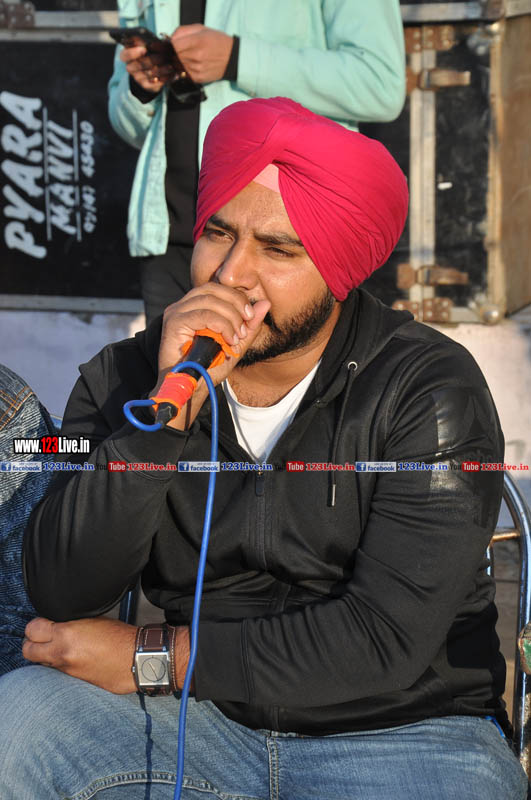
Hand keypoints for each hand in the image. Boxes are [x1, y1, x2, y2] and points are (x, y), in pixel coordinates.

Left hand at [23, 617, 137, 693]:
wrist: (136, 659)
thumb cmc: (120, 637)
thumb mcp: (93, 619)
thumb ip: (70, 622)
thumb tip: (57, 623)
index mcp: (66, 635)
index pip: (32, 629)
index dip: (36, 625)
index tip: (44, 623)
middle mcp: (62, 654)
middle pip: (27, 650)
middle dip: (32, 642)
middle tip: (42, 636)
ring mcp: (66, 670)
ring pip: (40, 663)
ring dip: (45, 655)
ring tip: (59, 647)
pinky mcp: (73, 681)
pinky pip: (56, 672)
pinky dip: (59, 665)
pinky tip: (72, 657)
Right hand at [120, 45, 175, 91]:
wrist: (152, 68)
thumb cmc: (149, 51)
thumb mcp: (146, 43)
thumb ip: (146, 41)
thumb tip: (151, 41)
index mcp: (127, 55)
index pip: (125, 55)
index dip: (133, 53)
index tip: (144, 49)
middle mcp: (130, 67)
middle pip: (140, 64)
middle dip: (154, 60)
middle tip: (164, 56)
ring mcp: (137, 77)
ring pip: (150, 74)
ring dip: (162, 69)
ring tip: (170, 66)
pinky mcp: (145, 85)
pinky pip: (155, 83)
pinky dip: (164, 78)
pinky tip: (171, 74)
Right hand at [152, 284, 269, 428]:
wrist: (191, 389)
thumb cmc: (209, 368)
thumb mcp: (236, 344)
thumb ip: (249, 325)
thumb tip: (265, 303)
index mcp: (195, 306)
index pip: (218, 288)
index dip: (237, 298)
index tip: (250, 317)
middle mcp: (183, 305)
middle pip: (214, 289)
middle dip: (236, 303)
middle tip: (246, 324)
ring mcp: (177, 312)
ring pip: (209, 299)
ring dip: (230, 317)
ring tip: (236, 337)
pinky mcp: (174, 322)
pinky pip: (203, 315)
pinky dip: (221, 325)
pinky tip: (228, 340)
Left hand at [170, 25, 233, 83]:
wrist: (232, 58)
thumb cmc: (216, 41)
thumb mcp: (201, 29)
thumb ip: (183, 31)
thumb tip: (169, 39)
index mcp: (197, 41)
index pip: (173, 44)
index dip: (171, 44)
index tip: (175, 44)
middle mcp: (196, 56)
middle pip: (175, 56)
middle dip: (175, 53)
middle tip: (182, 51)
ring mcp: (197, 69)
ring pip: (178, 65)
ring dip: (179, 62)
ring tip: (189, 57)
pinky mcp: (198, 78)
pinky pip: (184, 74)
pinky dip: (185, 69)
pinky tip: (192, 65)